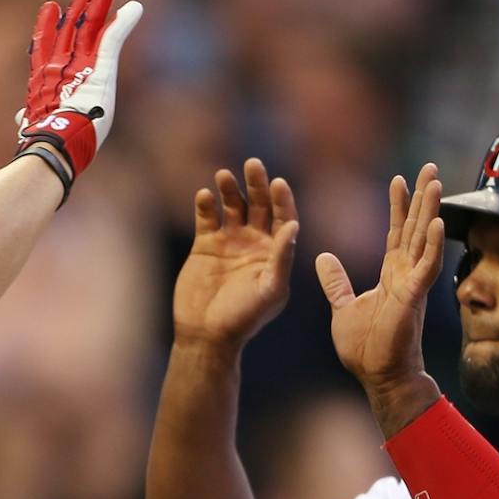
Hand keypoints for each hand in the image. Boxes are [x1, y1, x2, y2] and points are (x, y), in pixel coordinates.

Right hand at [14, 0, 142, 197]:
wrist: (55, 145)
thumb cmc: (44, 142)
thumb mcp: (34, 126)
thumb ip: (28, 118)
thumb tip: (20, 119)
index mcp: (45, 79)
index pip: (47, 45)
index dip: (49, 26)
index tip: (50, 7)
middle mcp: (60, 65)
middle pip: (72, 25)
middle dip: (81, 2)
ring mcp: (79, 63)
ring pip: (90, 22)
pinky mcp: (100, 67)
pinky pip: (113, 38)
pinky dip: (124, 22)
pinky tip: (135, 6)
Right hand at [173, 159, 298, 349]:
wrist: (207, 335)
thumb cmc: (243, 318)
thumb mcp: (270, 290)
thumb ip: (282, 258)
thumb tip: (293, 225)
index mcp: (274, 252)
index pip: (283, 217)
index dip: (282, 199)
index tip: (278, 182)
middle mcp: (254, 243)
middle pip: (258, 205)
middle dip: (257, 184)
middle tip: (253, 164)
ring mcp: (229, 242)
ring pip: (232, 206)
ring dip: (230, 189)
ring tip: (224, 175)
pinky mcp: (204, 245)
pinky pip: (206, 218)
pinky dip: (205, 204)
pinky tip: (205, 195)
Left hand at [317, 165, 444, 403]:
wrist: (378, 376)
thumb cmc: (365, 348)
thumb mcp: (343, 306)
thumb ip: (336, 281)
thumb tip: (323, 257)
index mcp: (390, 275)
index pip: (396, 232)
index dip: (398, 206)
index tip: (399, 179)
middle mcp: (405, 274)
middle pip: (414, 227)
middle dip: (422, 196)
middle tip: (429, 167)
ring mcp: (412, 284)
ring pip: (423, 239)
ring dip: (430, 210)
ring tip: (436, 182)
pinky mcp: (414, 297)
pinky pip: (426, 266)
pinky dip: (431, 244)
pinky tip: (437, 222)